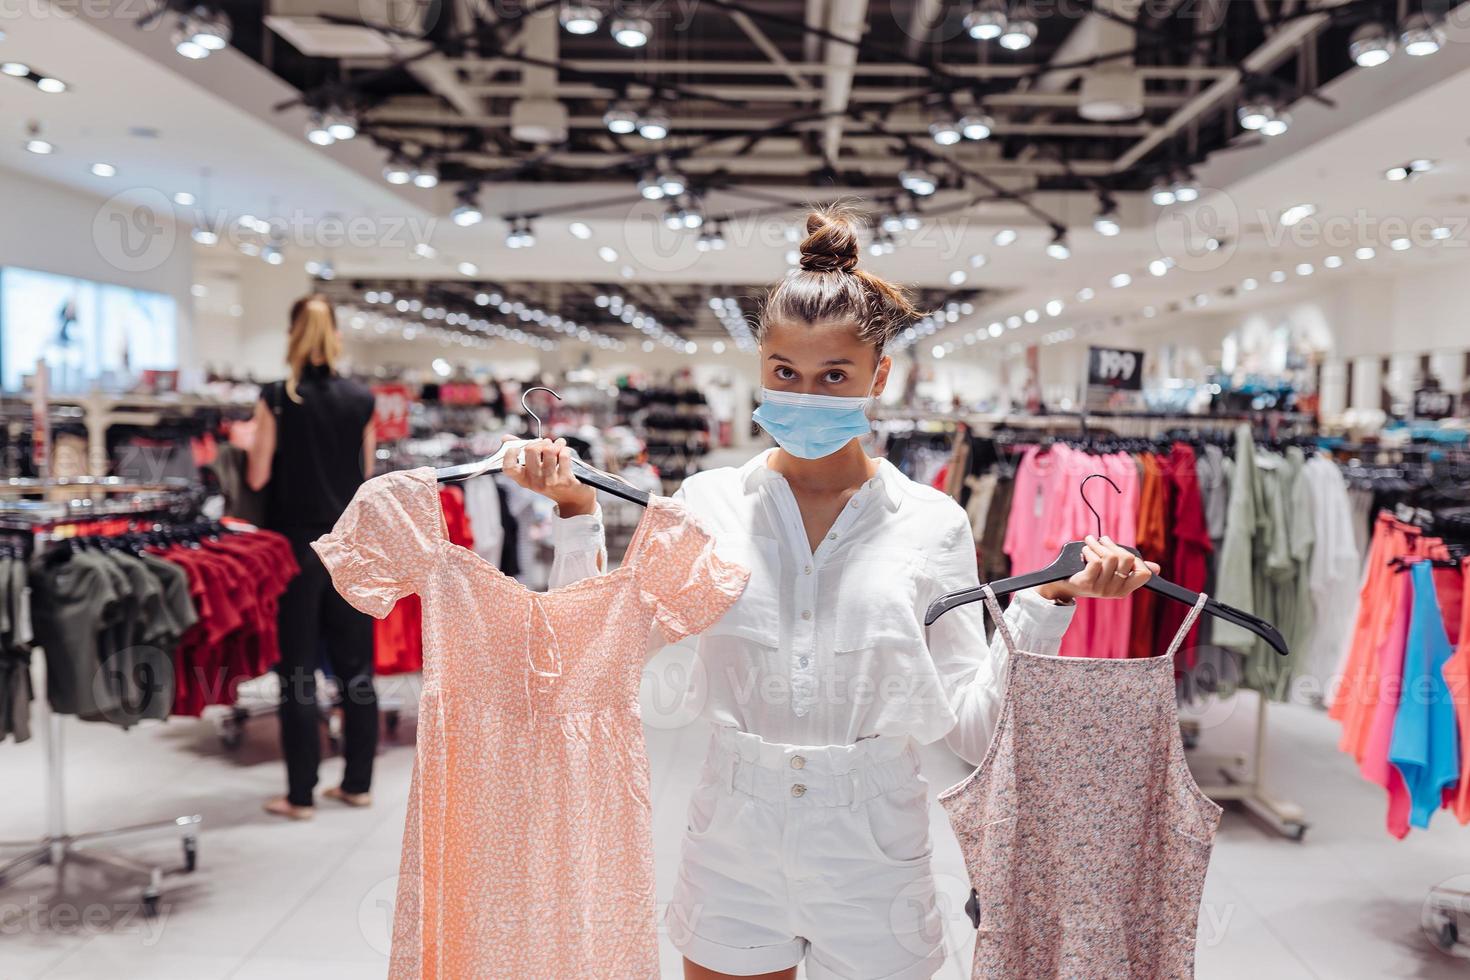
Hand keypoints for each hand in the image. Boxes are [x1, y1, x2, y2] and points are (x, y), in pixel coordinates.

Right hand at [498, 436, 596, 516]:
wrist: (573, 498)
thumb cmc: (552, 479)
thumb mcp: (535, 471)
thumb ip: (522, 453)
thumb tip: (505, 438)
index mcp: (524, 480)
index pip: (509, 468)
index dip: (510, 454)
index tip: (517, 448)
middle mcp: (535, 482)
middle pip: (531, 450)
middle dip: (541, 442)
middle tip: (547, 443)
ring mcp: (550, 482)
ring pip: (549, 450)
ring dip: (556, 444)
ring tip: (558, 446)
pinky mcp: (566, 480)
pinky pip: (563, 455)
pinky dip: (565, 449)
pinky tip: (565, 452)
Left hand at [1036, 535, 1159, 603]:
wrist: (1064, 585)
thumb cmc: (1091, 575)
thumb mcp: (1113, 573)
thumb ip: (1132, 569)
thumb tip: (1156, 568)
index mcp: (1125, 589)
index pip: (1144, 574)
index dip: (1137, 560)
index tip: (1125, 553)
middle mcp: (1115, 591)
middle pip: (1126, 559)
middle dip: (1113, 545)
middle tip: (1102, 540)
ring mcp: (1101, 589)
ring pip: (1110, 557)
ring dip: (1098, 545)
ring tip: (1090, 542)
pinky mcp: (1088, 583)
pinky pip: (1096, 560)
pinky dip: (1089, 551)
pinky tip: (1084, 551)